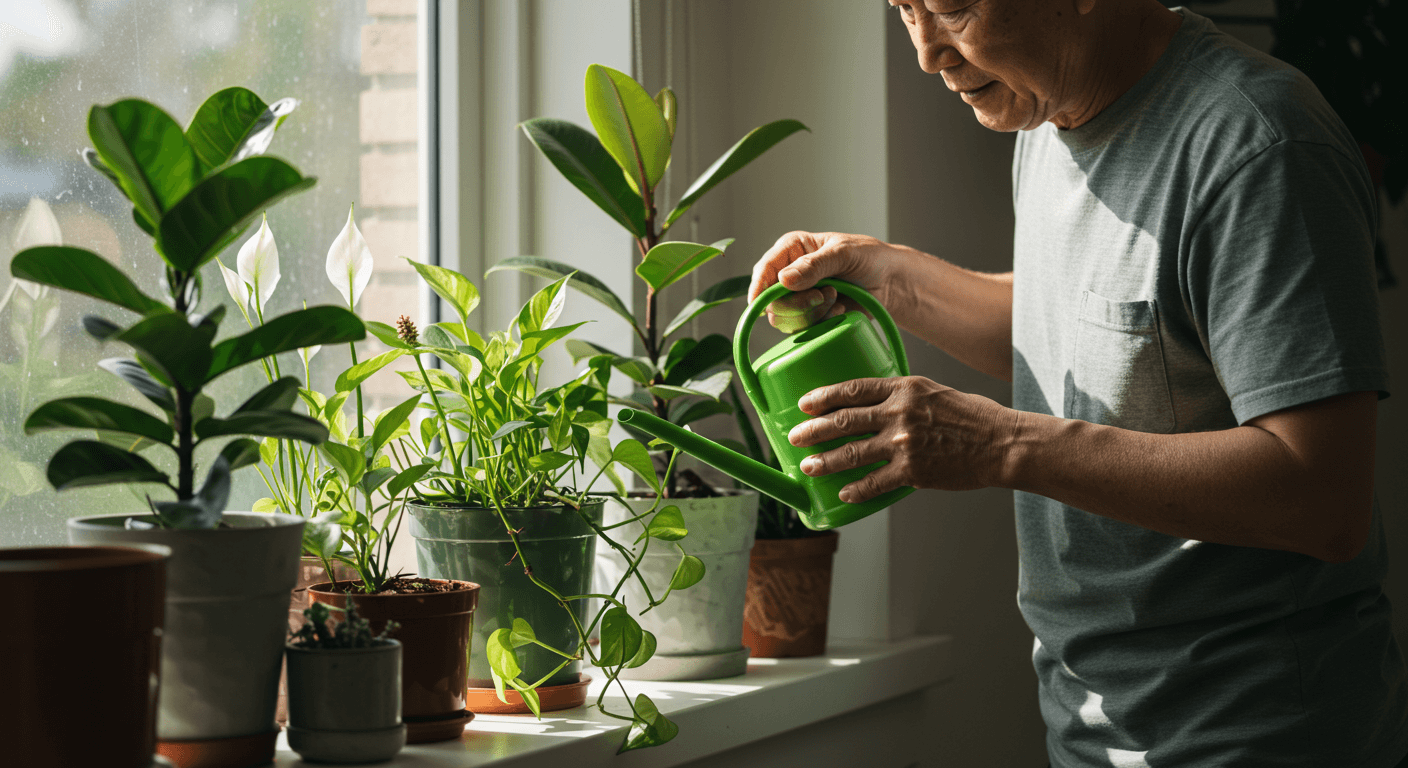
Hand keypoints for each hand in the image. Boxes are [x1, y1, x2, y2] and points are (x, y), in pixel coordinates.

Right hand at [749, 231, 902, 332]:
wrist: (891, 282)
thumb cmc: (870, 258)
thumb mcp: (843, 254)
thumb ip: (814, 266)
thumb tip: (784, 280)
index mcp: (792, 249)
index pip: (764, 270)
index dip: (760, 288)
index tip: (763, 302)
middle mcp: (789, 274)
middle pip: (771, 301)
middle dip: (797, 303)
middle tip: (824, 295)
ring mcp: (799, 297)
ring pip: (786, 318)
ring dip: (813, 312)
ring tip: (837, 297)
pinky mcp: (810, 316)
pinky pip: (804, 329)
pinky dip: (823, 321)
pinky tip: (840, 308)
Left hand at [786, 376, 1013, 502]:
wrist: (1002, 444)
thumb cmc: (972, 417)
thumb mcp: (934, 392)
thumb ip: (903, 397)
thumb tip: (874, 404)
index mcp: (904, 388)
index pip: (853, 389)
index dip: (823, 397)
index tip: (804, 405)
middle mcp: (900, 413)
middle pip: (844, 421)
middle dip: (813, 431)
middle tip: (795, 437)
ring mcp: (905, 444)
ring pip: (852, 453)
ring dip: (824, 462)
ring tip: (808, 467)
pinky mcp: (913, 472)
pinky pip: (874, 482)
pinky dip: (856, 489)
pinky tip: (842, 493)